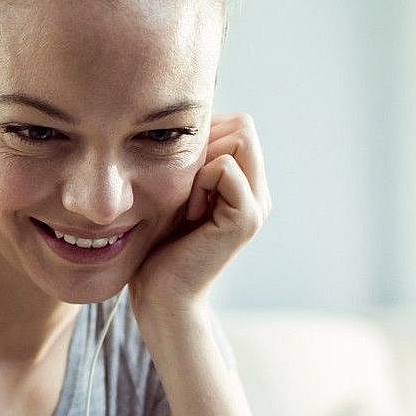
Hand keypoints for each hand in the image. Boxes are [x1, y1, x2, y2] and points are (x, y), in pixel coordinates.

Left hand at [129, 112, 270, 313]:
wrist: (161, 295)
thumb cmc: (158, 245)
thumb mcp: (173, 191)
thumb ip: (189, 160)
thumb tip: (186, 120)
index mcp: (244, 184)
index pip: (237, 124)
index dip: (204, 137)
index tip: (181, 178)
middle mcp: (257, 192)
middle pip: (242, 125)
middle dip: (204, 146)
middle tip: (184, 189)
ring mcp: (256, 204)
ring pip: (239, 138)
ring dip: (201, 163)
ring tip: (188, 202)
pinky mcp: (246, 218)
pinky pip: (226, 167)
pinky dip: (200, 181)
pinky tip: (190, 213)